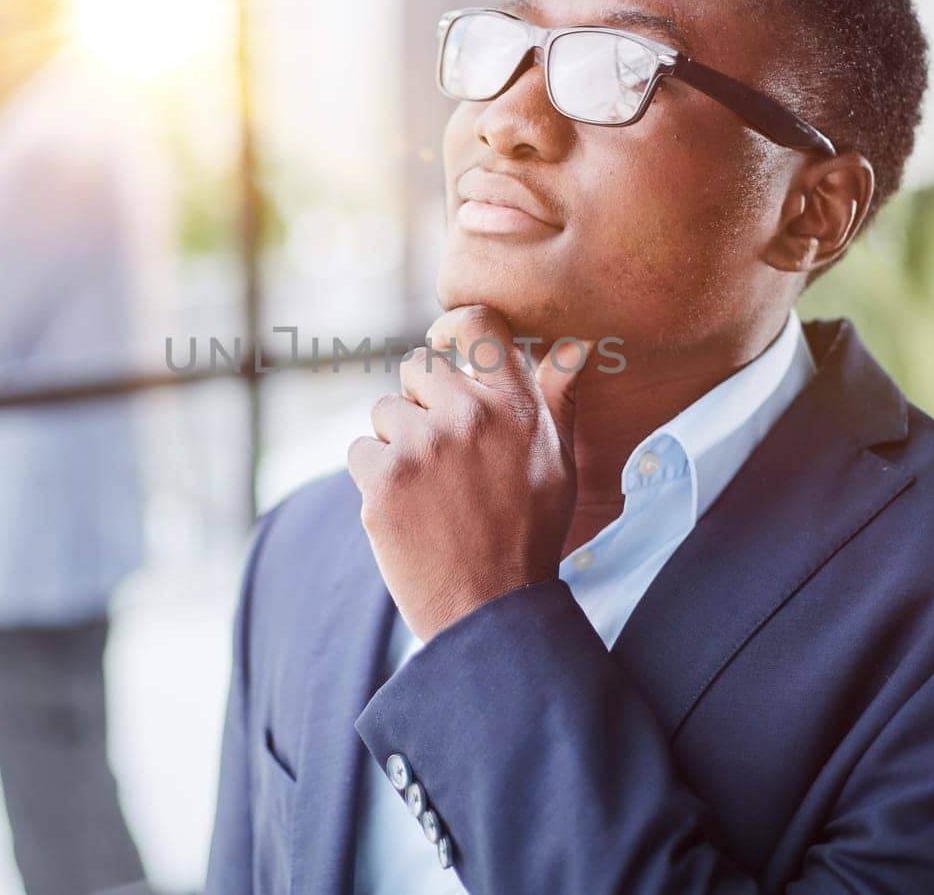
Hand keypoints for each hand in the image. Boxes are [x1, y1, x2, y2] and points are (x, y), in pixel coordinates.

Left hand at [346, 305, 580, 640]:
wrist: (489, 610)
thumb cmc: (528, 534)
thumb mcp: (559, 464)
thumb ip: (557, 399)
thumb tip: (572, 345)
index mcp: (516, 406)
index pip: (477, 323)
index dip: (451, 330)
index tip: (443, 348)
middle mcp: (470, 416)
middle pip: (417, 366)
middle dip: (420, 400)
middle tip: (439, 451)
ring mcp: (423, 446)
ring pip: (384, 411)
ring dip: (396, 443)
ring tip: (428, 490)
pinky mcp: (384, 480)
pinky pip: (360, 451)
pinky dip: (373, 479)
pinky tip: (405, 510)